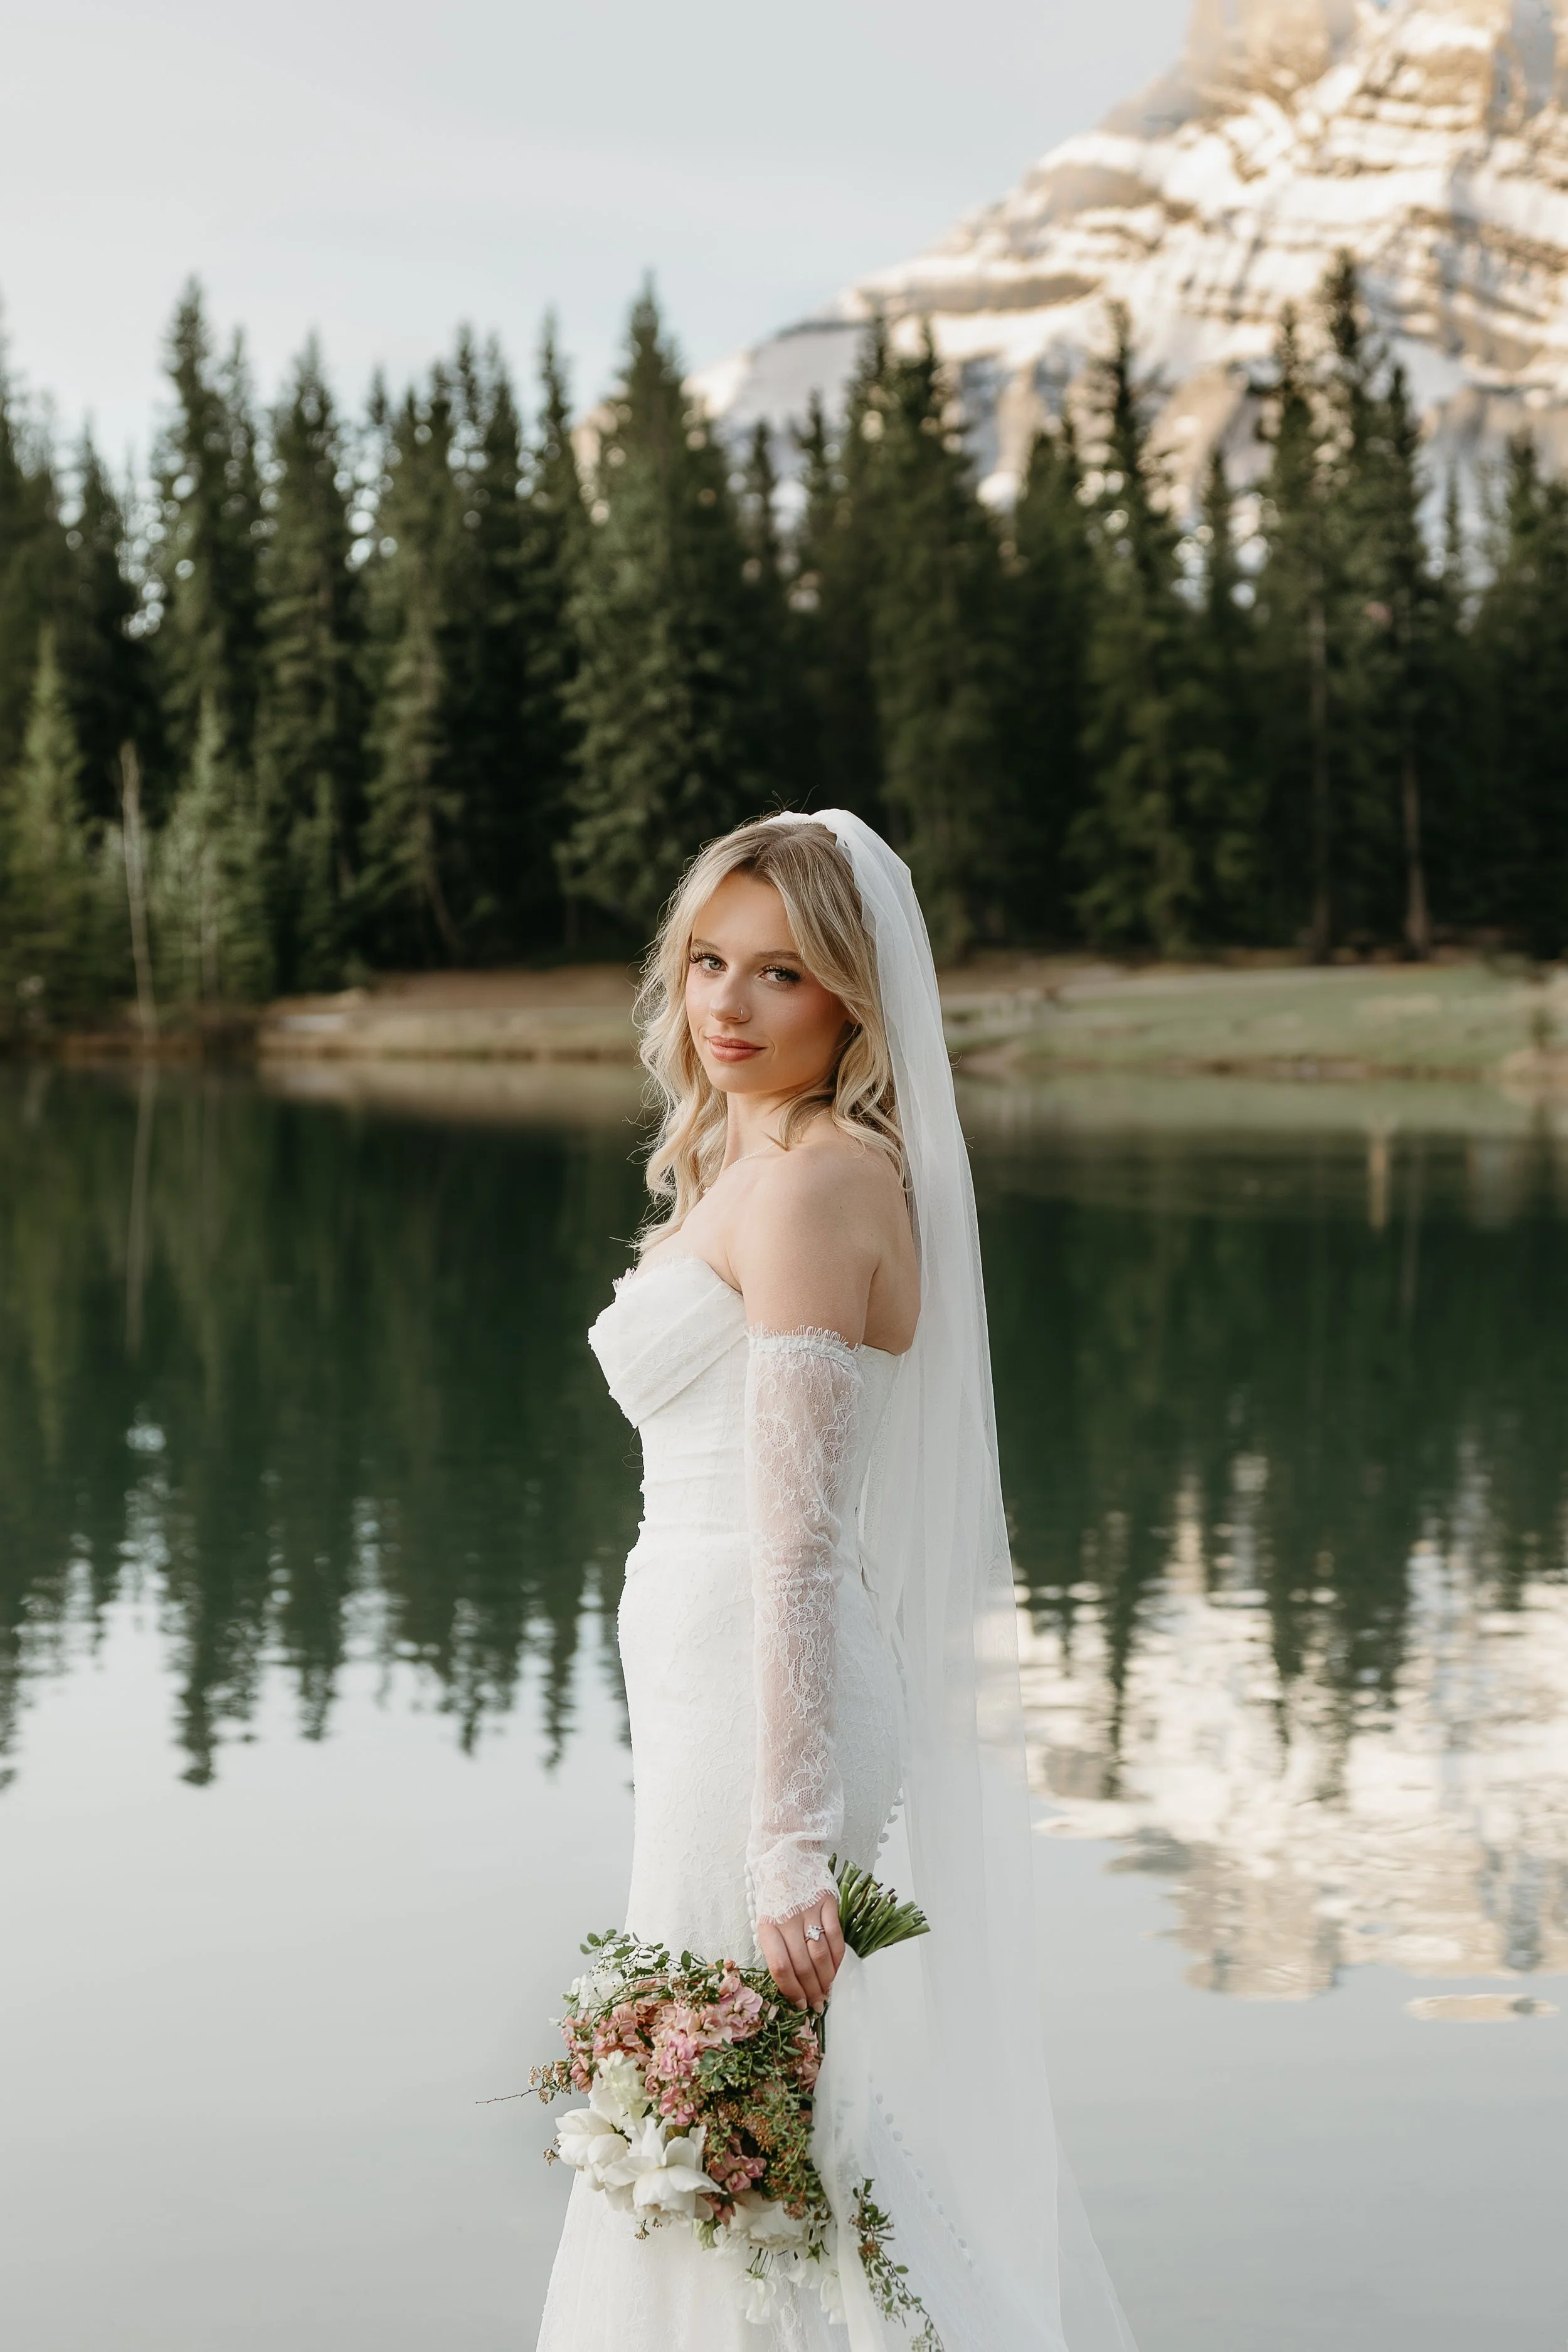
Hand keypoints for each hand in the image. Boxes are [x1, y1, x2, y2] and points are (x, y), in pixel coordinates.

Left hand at [759, 1892, 844, 2009]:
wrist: (785, 1854)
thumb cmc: (774, 1892)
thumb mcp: (765, 1918)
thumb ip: (776, 1946)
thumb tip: (792, 1982)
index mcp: (767, 1926)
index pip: (780, 1967)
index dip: (792, 1990)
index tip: (800, 2004)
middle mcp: (788, 1919)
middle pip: (802, 1965)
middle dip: (812, 1991)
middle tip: (818, 2005)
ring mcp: (809, 1910)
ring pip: (820, 1955)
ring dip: (826, 1979)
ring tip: (828, 1993)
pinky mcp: (827, 1902)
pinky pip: (836, 1936)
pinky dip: (838, 1958)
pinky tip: (837, 1970)